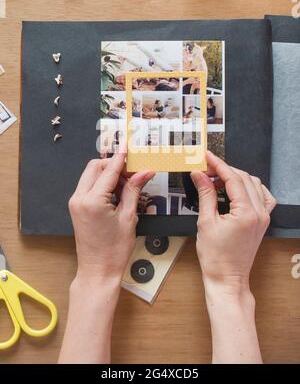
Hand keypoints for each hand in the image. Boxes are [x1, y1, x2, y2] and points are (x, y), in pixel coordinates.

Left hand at [69, 153, 154, 283]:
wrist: (98, 271)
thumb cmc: (114, 250)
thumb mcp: (129, 217)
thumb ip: (134, 190)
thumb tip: (145, 172)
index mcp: (92, 200)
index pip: (109, 170)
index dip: (121, 157)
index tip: (129, 146)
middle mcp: (79, 198)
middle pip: (96, 167)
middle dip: (114, 166)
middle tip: (134, 173)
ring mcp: (75, 202)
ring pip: (91, 175)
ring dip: (109, 175)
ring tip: (128, 187)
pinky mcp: (77, 207)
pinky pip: (89, 186)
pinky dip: (103, 184)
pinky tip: (117, 193)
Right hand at [191, 151, 276, 292]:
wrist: (226, 278)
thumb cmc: (216, 257)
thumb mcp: (205, 221)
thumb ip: (205, 194)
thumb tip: (200, 175)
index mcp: (246, 213)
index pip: (233, 178)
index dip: (218, 164)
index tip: (207, 157)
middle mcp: (259, 213)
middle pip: (244, 178)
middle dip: (225, 170)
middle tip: (206, 169)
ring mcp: (263, 217)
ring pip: (254, 184)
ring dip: (236, 177)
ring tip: (217, 179)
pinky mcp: (262, 222)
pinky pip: (263, 197)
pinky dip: (251, 188)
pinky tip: (238, 189)